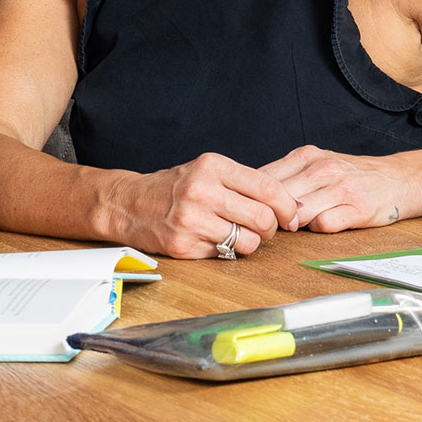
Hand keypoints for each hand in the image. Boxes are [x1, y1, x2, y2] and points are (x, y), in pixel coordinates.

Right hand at [109, 153, 297, 258]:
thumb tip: (292, 205)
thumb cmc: (175, 187)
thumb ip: (245, 183)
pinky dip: (225, 251)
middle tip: (265, 228)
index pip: (268, 188)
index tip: (292, 216)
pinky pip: (224, 255)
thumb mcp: (207, 170)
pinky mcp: (183, 245)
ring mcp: (191, 220)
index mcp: (212, 166)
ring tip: (236, 234)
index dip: (288, 206)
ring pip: (248, 242)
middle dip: (271, 228)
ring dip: (249, 243)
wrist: (129, 203)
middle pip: (262, 218)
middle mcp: (202, 191)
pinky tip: (212, 239)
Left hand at [260, 146, 418, 232]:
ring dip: (294, 224)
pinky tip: (323, 225)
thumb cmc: (352, 175)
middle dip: (272, 215)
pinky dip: (319, 229)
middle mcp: (324, 169)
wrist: (399, 178)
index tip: (253, 211)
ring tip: (297, 226)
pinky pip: (326, 224)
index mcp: (308, 156)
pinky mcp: (359, 209)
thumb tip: (252, 193)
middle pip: (280, 197)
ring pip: (299, 212)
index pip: (266, 178)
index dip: (256, 199)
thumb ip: (288, 176)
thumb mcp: (318, 164)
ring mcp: (342, 188)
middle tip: (271, 225)